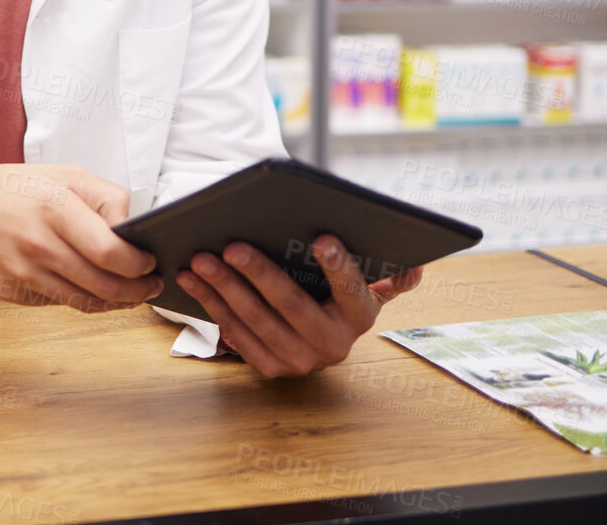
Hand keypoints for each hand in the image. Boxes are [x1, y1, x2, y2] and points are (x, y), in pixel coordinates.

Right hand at [0, 164, 162, 312]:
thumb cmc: (6, 188)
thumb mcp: (62, 173)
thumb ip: (105, 198)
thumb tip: (132, 229)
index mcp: (54, 206)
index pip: (110, 252)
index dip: (139, 265)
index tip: (150, 262)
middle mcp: (39, 243)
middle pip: (104, 285)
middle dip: (137, 290)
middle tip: (150, 285)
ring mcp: (24, 273)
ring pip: (85, 302)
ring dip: (116, 302)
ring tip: (131, 292)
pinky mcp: (15, 293)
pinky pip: (60, 302)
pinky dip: (82, 298)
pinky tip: (93, 287)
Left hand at [175, 234, 422, 378]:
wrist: (319, 338)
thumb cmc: (337, 296)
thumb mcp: (369, 286)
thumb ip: (389, 276)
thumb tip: (412, 268)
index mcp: (361, 318)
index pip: (352, 290)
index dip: (338, 265)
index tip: (320, 236)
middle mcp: (333, 345)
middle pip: (291, 305)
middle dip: (258, 273)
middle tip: (231, 245)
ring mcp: (300, 361)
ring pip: (256, 319)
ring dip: (224, 288)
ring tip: (201, 259)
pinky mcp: (270, 369)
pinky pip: (235, 333)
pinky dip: (212, 306)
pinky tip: (193, 281)